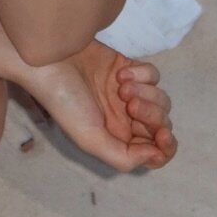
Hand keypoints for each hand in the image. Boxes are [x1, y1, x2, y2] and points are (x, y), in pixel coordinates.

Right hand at [22, 39, 176, 172]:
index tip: (162, 136)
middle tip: (130, 105)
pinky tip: (120, 72)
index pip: (155, 153)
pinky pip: (152, 75)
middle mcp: (125, 119)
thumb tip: (155, 155)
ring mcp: (129, 93)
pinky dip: (142, 74)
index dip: (165, 148)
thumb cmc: (65, 101)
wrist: (51, 60)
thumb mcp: (90, 139)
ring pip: (160, 99)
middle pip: (161, 125)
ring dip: (146, 93)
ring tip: (120, 86)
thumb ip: (123, 157)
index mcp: (117, 140)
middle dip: (152, 115)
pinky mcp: (128, 68)